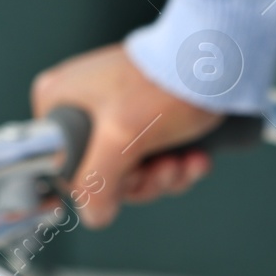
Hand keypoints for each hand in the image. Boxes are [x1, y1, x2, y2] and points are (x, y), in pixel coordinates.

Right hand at [31, 44, 223, 226]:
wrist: (217, 61)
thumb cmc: (165, 84)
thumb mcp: (122, 138)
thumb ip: (97, 182)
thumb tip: (93, 214)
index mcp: (58, 101)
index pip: (65, 167)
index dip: (103, 183)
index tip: (131, 175)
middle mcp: (81, 104)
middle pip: (104, 171)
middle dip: (144, 180)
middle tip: (165, 168)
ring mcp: (114, 109)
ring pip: (134, 168)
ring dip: (166, 175)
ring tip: (185, 161)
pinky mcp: (145, 114)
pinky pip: (154, 154)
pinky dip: (177, 162)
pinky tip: (196, 157)